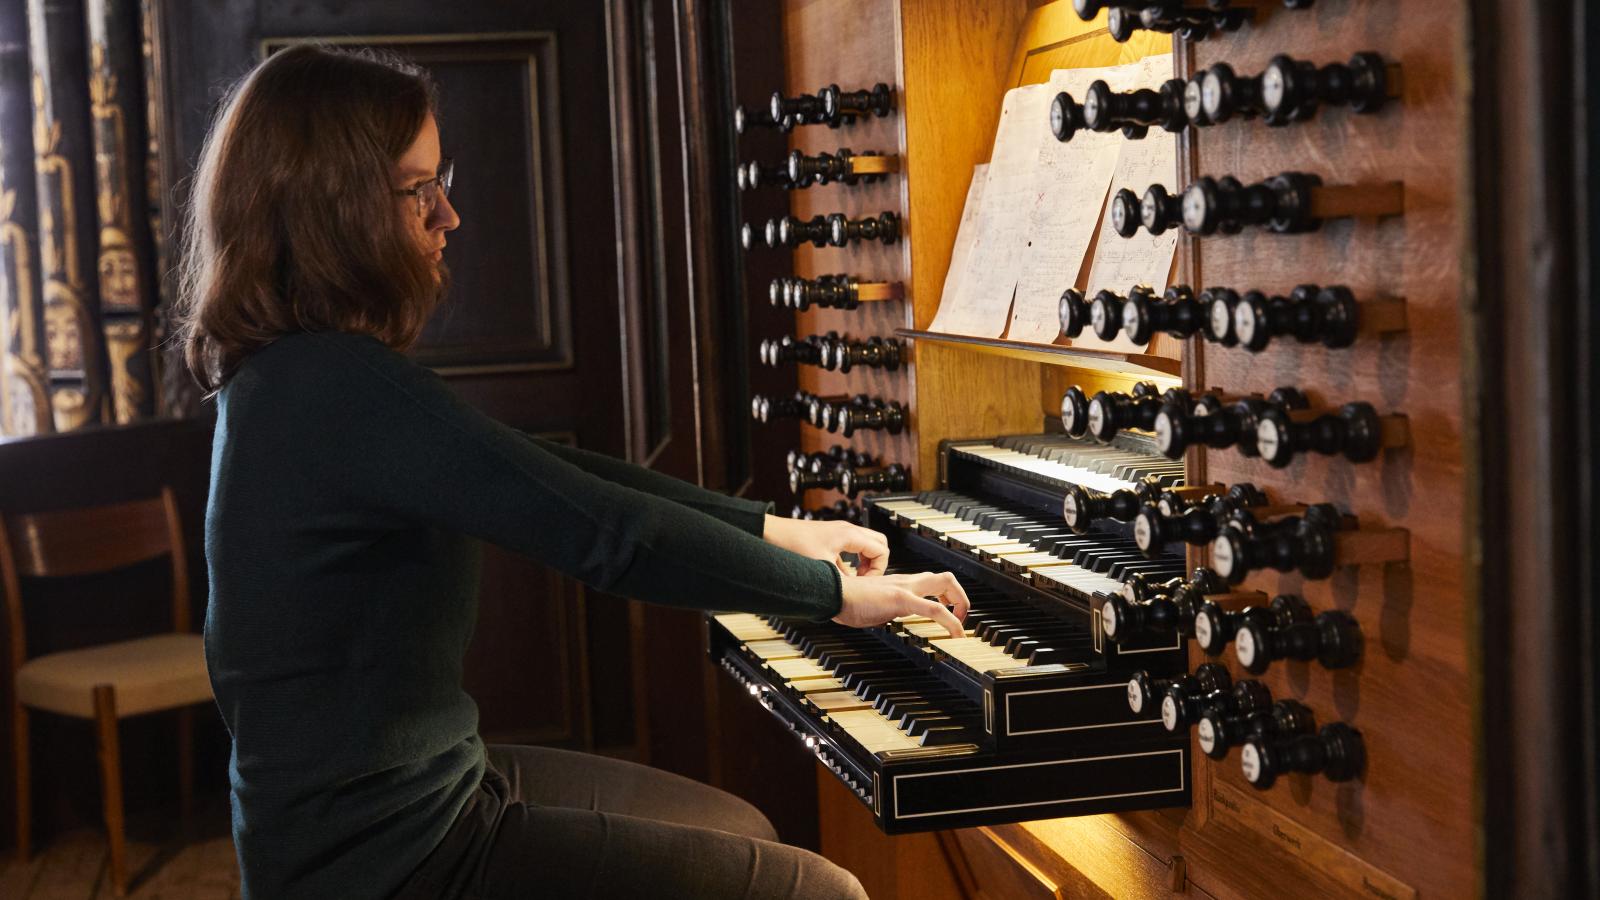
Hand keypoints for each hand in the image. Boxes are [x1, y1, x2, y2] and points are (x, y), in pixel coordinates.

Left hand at [763, 514, 889, 575]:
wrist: (770, 534)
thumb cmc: (791, 545)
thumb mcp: (821, 570)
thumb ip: (842, 583)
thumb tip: (853, 597)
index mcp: (850, 535)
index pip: (882, 551)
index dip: (877, 571)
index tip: (865, 583)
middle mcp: (847, 531)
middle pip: (879, 544)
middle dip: (876, 565)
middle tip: (864, 580)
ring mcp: (839, 533)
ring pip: (866, 546)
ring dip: (864, 563)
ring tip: (853, 579)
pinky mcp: (830, 538)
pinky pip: (851, 549)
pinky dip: (851, 562)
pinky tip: (838, 575)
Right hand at [834, 571, 969, 637]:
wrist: (832, 593)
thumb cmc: (845, 601)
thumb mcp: (871, 607)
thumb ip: (882, 611)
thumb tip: (884, 619)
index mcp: (899, 584)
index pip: (930, 583)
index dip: (945, 597)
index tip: (948, 613)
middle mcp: (905, 582)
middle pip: (944, 578)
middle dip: (960, 598)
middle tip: (961, 617)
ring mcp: (904, 588)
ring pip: (945, 583)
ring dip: (960, 604)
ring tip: (961, 626)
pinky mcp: (901, 598)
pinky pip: (934, 609)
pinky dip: (951, 622)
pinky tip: (956, 635)